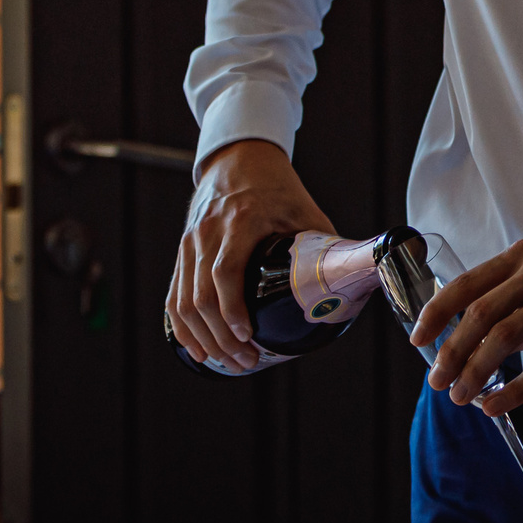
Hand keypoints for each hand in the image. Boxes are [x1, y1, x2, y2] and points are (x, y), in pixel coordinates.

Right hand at [166, 139, 333, 372]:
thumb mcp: (305, 210)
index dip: (233, 310)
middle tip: (247, 362)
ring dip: (204, 339)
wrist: (239, 159)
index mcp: (241, 220)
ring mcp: (190, 242)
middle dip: (223, 337)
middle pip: (202, 296)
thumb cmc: (277, 187)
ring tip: (229, 362)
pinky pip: (174, 296)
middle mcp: (209, 232)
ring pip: (184, 301)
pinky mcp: (182, 252)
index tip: (249, 337)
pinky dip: (183, 328)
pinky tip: (198, 349)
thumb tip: (349, 286)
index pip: (226, 272)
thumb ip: (322, 245)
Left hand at [412, 239, 522, 415]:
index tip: (418, 339)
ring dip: (476, 372)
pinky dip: (513, 389)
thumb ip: (506, 306)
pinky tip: (496, 405)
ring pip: (504, 338)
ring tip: (461, 396)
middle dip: (452, 352)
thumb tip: (464, 344)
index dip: (437, 313)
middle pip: (480, 314)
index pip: (466, 284)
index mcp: (521, 257)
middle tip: (438, 381)